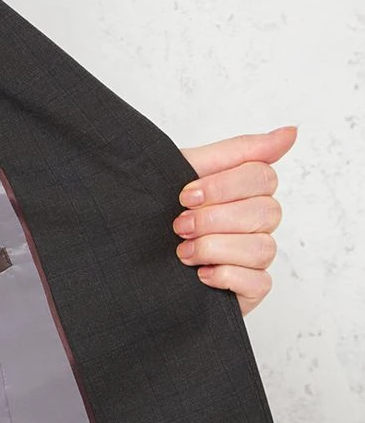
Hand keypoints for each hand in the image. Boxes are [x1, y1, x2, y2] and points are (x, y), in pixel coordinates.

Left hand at [173, 126, 297, 316]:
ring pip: (262, 248)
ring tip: (183, 252)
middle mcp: (257, 222)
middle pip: (267, 211)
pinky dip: (226, 276)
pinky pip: (259, 282)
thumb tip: (290, 132)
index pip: (262, 175)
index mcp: (245, 190)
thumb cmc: (160, 213)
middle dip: (215, 219)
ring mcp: (256, 256)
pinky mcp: (251, 289)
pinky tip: (200, 274)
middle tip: (179, 225)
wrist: (131, 257)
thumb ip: (237, 151)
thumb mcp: (186, 172)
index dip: (224, 186)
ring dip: (216, 248)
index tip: (186, 195)